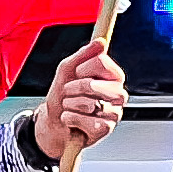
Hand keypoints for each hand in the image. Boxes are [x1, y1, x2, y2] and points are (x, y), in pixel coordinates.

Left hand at [39, 37, 125, 159]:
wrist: (54, 123)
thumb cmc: (64, 96)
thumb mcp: (67, 70)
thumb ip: (83, 55)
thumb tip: (100, 42)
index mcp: (112, 77)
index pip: (101, 62)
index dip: (82, 68)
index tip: (77, 73)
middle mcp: (117, 94)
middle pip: (92, 85)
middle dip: (73, 88)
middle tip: (69, 92)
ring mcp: (114, 112)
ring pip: (88, 104)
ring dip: (69, 105)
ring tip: (70, 107)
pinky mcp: (106, 129)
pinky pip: (86, 121)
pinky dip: (71, 119)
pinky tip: (72, 121)